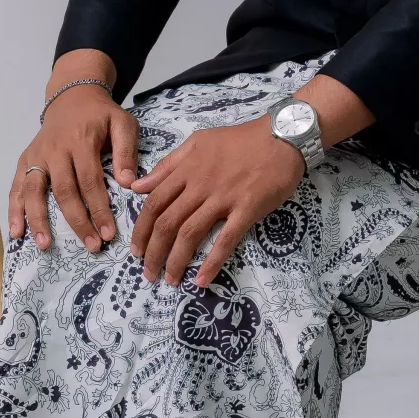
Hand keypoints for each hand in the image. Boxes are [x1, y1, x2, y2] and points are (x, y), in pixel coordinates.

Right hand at [11, 54, 137, 255]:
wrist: (72, 96)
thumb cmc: (101, 114)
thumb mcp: (122, 123)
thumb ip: (126, 150)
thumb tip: (128, 183)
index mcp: (80, 141)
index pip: (90, 181)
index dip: (99, 209)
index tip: (109, 233)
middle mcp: (55, 150)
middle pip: (64, 191)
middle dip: (77, 221)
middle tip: (91, 246)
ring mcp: (37, 156)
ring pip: (34, 191)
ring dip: (38, 220)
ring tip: (44, 245)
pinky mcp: (25, 160)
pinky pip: (16, 187)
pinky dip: (14, 210)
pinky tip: (15, 233)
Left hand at [130, 113, 305, 288]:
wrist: (282, 137)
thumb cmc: (240, 140)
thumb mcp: (198, 142)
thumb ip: (169, 164)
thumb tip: (139, 186)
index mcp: (186, 169)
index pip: (154, 203)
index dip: (141, 230)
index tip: (136, 250)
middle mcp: (200, 185)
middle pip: (167, 223)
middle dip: (153, 253)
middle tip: (149, 273)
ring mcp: (223, 198)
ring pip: (190, 233)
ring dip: (176, 261)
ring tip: (170, 281)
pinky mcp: (247, 209)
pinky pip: (226, 239)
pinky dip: (212, 262)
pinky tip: (202, 280)